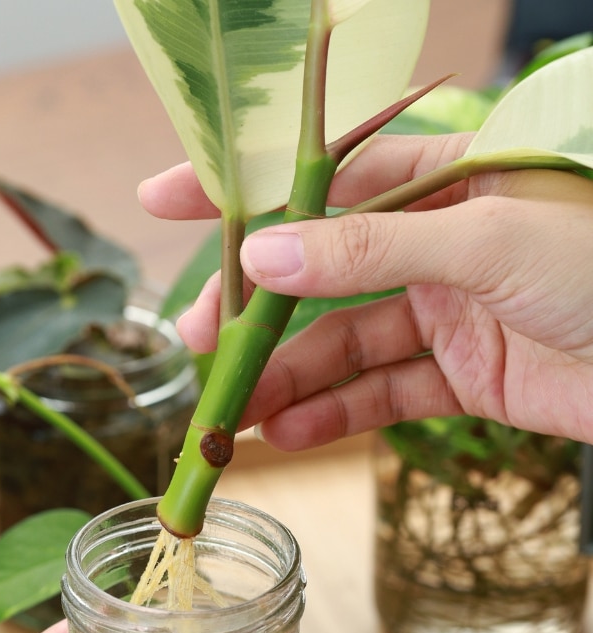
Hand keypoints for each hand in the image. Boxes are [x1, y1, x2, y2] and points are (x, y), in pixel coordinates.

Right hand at [139, 134, 592, 447]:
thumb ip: (374, 250)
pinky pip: (385, 395)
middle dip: (261, 310)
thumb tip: (267, 259)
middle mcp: (440, 245)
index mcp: (447, 181)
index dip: (249, 188)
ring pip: (347, 344)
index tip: (171, 201)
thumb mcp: (485, 241)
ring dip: (289, 377)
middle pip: (324, 274)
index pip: (326, 175)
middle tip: (202, 342)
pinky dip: (337, 416)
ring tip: (232, 412)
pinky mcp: (465, 378)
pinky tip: (287, 434)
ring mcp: (450, 313)